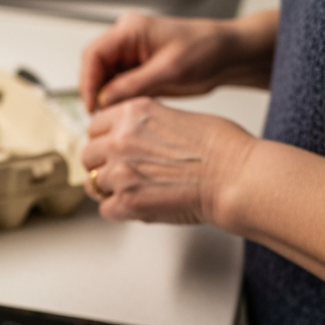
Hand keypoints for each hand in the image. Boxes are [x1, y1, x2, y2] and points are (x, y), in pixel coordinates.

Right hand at [79, 10, 278, 112]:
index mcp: (130, 30)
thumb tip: (104, 100)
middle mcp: (127, 40)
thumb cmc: (205, 50)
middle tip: (100, 116)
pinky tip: (126, 115)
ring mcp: (132, 55)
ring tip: (114, 119)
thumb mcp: (169, 71)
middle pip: (95, 67)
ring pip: (105, 80)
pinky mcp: (139, 70)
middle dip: (95, 92)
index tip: (92, 106)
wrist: (227, 55)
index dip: (87, 82)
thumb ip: (133, 85)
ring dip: (107, 99)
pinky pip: (119, 86)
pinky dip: (120, 101)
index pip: (93, 55)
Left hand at [80, 97, 255, 225]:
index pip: (95, 125)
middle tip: (118, 171)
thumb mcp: (176, 116)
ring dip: (109, 189)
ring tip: (130, 190)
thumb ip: (146, 125)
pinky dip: (119, 211)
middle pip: (88, 154)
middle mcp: (121, 140)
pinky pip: (106, 210)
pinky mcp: (128, 203)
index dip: (103, 138)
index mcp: (133, 113)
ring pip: (93, 183)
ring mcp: (121, 173)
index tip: (109, 146)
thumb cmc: (221, 148)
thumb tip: (136, 137)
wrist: (235, 177)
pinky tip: (136, 206)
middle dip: (102, 163)